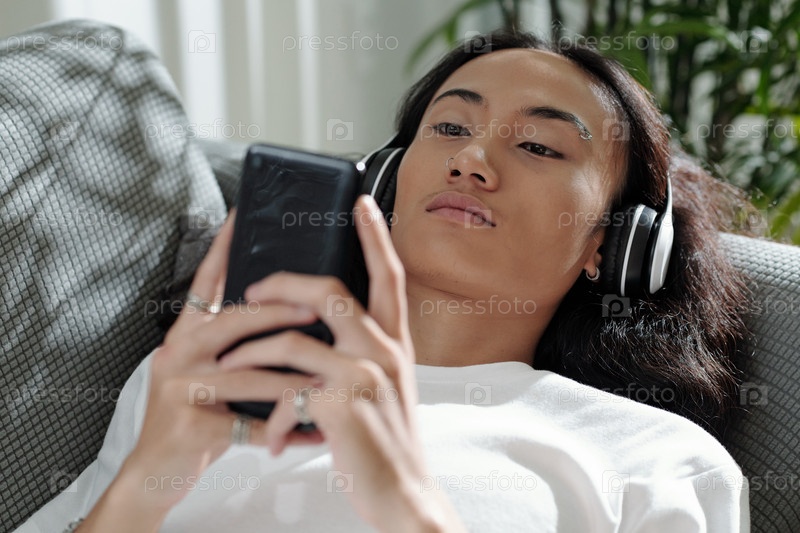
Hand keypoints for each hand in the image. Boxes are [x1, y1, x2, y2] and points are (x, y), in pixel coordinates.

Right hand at [113, 209, 322, 513]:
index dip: (225, 247)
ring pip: (248, 373)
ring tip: (328, 374)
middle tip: (316, 308)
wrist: (153, 471)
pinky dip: (287, 428)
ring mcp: (180, 386)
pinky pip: (250, 424)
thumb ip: (233, 344)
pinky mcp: (189, 424)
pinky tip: (313, 432)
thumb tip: (287, 313)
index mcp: (187, 333)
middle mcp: (179, 351)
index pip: (209, 281)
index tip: (245, 213)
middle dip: (280, 313)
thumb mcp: (206, 370)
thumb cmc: (192, 416)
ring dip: (293, 376)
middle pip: (235, 320)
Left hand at [218, 195, 464, 531]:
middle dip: (284, 282)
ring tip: (229, 368)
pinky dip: (271, 417)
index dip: (375, 237)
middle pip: (330, 290)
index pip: (389, 277)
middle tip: (255, 286)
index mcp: (394, 343)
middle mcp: (383, 350)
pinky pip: (288, 392)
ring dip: (250, 353)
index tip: (362, 205)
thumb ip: (361, 354)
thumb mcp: (385, 388)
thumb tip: (319, 330)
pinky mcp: (342, 403)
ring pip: (293, 338)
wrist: (404, 493)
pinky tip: (270, 439)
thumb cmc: (387, 442)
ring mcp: (364, 374)